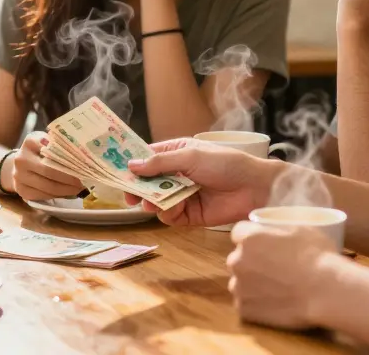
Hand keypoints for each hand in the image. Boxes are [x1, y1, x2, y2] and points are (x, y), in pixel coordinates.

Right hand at [11, 131, 83, 200]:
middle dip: (71, 178)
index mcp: (30, 141)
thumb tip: (85, 155)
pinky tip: (68, 193)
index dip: (70, 160)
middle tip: (86, 182)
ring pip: (48, 187)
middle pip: (51, 171)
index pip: (53, 151)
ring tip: (80, 189)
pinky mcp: (21, 191)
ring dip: (67, 189)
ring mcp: (19, 176)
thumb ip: (61, 145)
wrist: (21, 163)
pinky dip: (58, 195)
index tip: (85, 165)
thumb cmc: (40, 151)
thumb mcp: (48, 141)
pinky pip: (44, 196)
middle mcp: (21, 159)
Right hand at [125, 139, 287, 225]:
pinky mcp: (190, 214)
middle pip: (148, 181)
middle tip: (128, 195)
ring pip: (156, 200)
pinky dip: (167, 213)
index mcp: (177, 153)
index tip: (114, 169)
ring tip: (152, 202)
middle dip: (137, 188)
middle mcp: (177, 174)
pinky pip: (169, 215)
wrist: (254, 189)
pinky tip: (172, 208)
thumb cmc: (227, 164)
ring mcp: (183, 194)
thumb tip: (132, 165)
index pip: (147, 157)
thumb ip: (161, 163)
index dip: (131, 163)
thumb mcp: (191, 156)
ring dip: (152, 201)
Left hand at [228, 221, 341, 329]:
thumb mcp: (299, 229)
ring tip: (275, 288)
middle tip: (273, 268)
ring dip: (251, 283)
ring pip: (240, 281)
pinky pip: (245, 302)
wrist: (324, 292)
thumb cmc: (316, 256)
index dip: (252, 238)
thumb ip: (278, 230)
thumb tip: (275, 233)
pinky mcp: (244, 309)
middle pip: (238, 258)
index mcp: (248, 238)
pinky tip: (274, 302)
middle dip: (250, 261)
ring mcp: (238, 287)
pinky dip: (255, 303)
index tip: (265, 245)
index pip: (239, 233)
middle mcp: (237, 260)